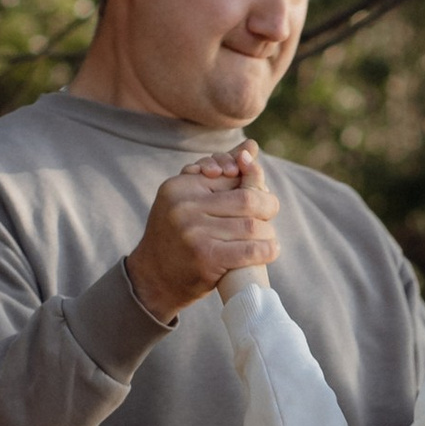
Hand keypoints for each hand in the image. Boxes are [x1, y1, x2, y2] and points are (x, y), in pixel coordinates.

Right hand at [128, 147, 278, 320]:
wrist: (152, 278)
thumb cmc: (176, 235)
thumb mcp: (188, 198)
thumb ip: (219, 170)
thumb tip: (252, 146)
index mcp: (180, 186)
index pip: (231, 173)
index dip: (252, 180)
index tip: (257, 193)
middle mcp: (185, 207)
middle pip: (247, 198)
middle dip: (267, 205)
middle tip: (270, 212)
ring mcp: (194, 233)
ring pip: (252, 226)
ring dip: (268, 232)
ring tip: (268, 236)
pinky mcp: (206, 259)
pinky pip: (250, 251)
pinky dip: (268, 250)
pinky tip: (271, 249)